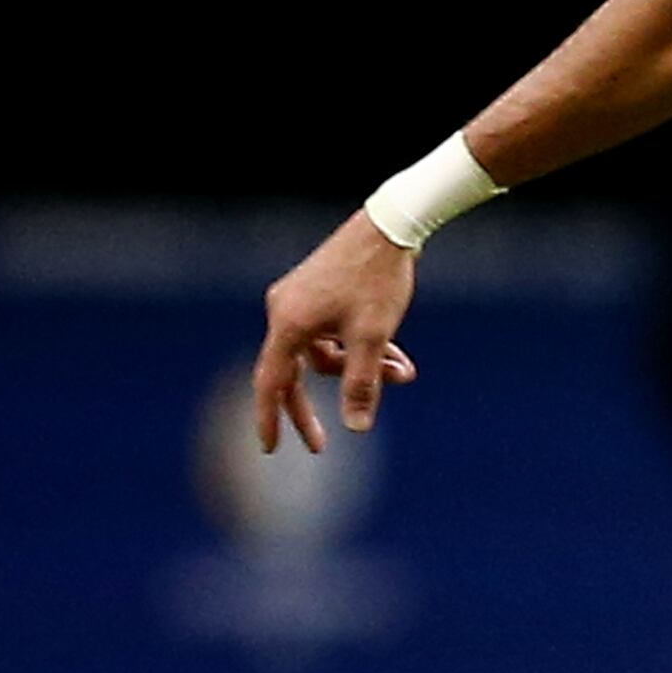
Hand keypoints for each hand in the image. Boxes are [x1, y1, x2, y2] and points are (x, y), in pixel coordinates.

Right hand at [256, 214, 422, 452]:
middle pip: (296, 373)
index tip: (268, 448)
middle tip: (320, 446)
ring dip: (360, 367)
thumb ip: (361, 385)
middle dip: (313, 407)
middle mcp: (284, 311)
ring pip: (324, 353)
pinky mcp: (317, 292)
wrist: (391, 224)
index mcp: (289, 324)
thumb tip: (356, 428)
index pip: (271, 382)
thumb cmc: (378, 279)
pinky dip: (359, 347)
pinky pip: (332, 333)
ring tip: (403, 373)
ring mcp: (299, 300)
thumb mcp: (372, 337)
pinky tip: (396, 356)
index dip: (269, 418)